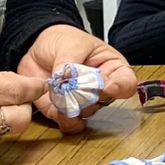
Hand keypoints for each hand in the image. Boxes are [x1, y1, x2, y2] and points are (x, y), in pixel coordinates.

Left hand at [17, 24, 138, 131]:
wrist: (37, 48)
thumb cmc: (63, 40)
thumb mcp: (72, 44)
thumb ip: (71, 63)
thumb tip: (66, 80)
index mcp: (111, 68)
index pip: (127, 82)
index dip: (121, 87)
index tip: (109, 87)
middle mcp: (101, 88)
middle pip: (105, 100)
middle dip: (90, 96)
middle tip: (74, 86)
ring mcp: (84, 101)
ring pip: (87, 112)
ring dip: (74, 105)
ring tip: (60, 92)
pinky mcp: (65, 111)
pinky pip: (71, 124)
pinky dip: (65, 120)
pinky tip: (59, 111)